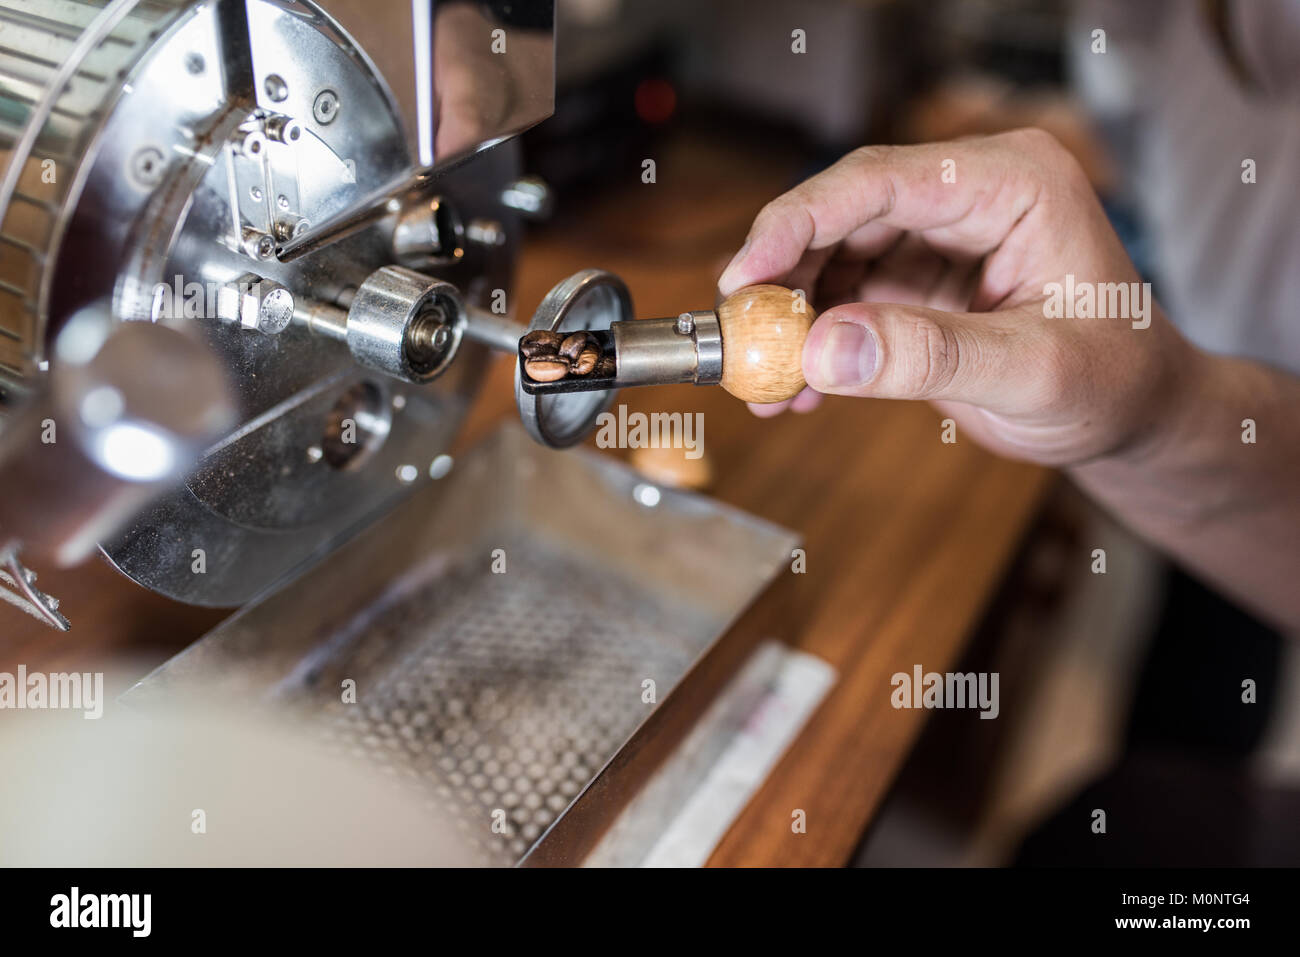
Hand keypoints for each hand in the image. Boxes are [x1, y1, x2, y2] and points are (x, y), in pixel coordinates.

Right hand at [717, 129, 1200, 466]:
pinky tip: (796, 392)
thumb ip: (931, 357)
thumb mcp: (1033, 373)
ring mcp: (938, 239)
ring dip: (790, 320)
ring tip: (764, 382)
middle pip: (842, 216)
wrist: (1134, 416)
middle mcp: (968, 197)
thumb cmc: (1114, 382)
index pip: (881, 180)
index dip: (800, 221)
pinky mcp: (917, 282)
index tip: (744, 275)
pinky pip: (843, 301)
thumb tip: (824, 349)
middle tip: (738, 338)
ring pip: (831, 259)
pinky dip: (814, 345)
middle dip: (783, 279)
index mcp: (1011, 183)